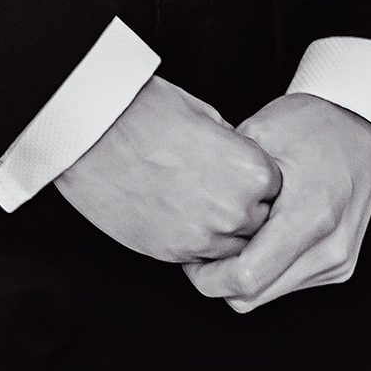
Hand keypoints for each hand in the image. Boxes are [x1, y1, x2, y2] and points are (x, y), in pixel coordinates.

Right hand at [55, 75, 282, 263]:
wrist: (95, 134)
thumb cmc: (148, 114)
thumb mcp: (205, 116)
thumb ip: (231, 146)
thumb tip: (235, 157)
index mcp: (252, 172)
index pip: (274, 187)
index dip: (253, 176)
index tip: (234, 167)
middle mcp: (236, 211)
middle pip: (257, 221)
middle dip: (241, 206)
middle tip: (212, 184)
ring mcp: (204, 237)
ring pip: (230, 246)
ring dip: (219, 229)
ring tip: (192, 200)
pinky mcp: (172, 253)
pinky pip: (198, 257)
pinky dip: (192, 240)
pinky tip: (174, 213)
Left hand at [186, 93, 370, 313]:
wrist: (364, 128)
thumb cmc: (317, 125)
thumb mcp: (262, 134)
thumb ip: (228, 176)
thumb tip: (193, 208)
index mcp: (310, 217)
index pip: (246, 278)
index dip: (208, 276)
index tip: (191, 256)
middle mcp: (328, 250)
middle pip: (253, 296)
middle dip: (219, 279)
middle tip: (204, 246)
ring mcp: (337, 263)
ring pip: (268, 295)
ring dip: (243, 274)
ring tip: (233, 235)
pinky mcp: (339, 267)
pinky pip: (287, 284)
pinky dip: (265, 268)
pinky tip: (259, 236)